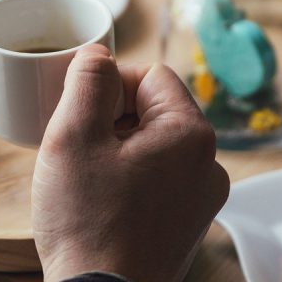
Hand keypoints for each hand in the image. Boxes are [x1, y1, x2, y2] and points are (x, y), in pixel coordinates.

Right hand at [34, 45, 229, 281]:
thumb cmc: (87, 223)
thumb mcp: (73, 136)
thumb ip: (87, 81)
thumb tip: (97, 54)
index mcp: (190, 134)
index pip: (150, 75)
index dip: (108, 85)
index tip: (79, 113)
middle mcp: (208, 165)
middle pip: (153, 112)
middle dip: (110, 120)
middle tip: (76, 149)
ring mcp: (201, 200)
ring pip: (153, 149)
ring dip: (117, 152)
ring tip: (85, 180)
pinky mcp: (186, 227)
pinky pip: (157, 183)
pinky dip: (127, 183)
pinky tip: (99, 205)